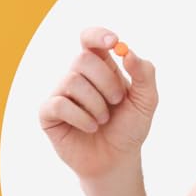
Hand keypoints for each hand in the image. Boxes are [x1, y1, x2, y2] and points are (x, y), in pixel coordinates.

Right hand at [37, 27, 159, 178]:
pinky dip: (82, 118)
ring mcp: (60, 93)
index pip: (90, 39)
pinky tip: (91, 127)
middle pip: (83, 58)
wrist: (117, 159)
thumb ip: (144, 74)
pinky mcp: (48, 112)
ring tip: (103, 119)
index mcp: (101, 67)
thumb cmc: (130, 127)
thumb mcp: (146, 100)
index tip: (113, 42)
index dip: (98, 35)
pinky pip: (60, 104)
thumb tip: (128, 52)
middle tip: (117, 101)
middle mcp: (78, 76)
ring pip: (72, 80)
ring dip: (96, 104)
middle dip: (106, 81)